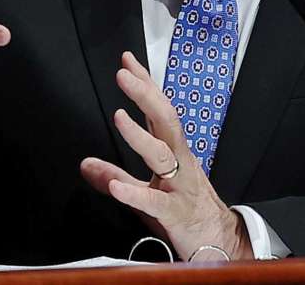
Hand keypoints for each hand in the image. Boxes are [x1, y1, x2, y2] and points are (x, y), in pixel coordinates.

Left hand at [80, 52, 253, 260]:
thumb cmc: (183, 211)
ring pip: (162, 155)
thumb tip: (86, 164)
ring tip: (119, 117)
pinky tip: (117, 187)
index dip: (145, 84)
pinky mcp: (176, 213)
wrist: (218, 243)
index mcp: (173, 152)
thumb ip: (117, 175)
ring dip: (139, 136)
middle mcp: (179, 162)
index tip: (127, 61)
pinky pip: (155, 202)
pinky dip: (135, 194)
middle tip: (123, 75)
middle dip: (145, 95)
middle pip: (165, 121)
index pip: (158, 111)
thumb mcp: (146, 191)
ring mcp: (179, 186)